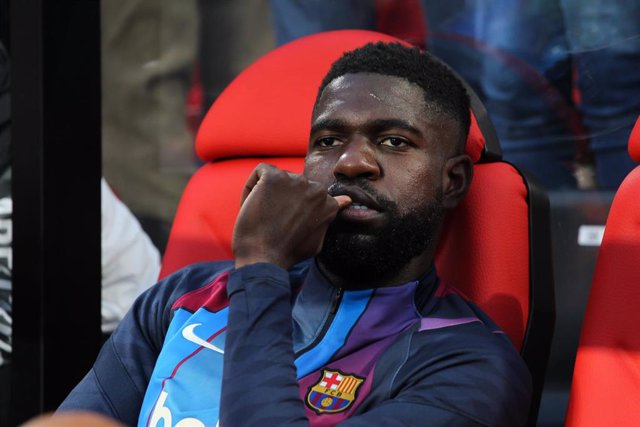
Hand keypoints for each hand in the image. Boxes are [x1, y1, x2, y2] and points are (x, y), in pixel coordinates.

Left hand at [232, 163, 350, 269]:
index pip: (309, 194)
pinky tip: (252, 205)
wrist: (264, 257)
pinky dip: (251, 187)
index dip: (294, 206)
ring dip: (267, 194)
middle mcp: (316, 188)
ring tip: (263, 216)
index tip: (287, 218)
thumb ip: (328, 218)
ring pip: (277, 179)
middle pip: (293, 185)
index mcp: (327, 202)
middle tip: (273, 220)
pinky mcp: (273, 177)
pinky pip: (260, 172)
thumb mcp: (318, 238)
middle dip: (282, 199)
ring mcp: (295, 180)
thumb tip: (346, 201)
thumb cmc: (288, 252)